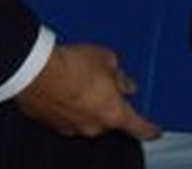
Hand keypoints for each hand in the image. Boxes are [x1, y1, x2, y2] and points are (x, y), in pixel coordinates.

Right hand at [15, 43, 158, 140]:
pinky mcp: (50, 123)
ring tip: (79, 79)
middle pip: (109, 119)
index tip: (155, 131)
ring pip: (86, 117)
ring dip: (86, 103)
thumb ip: (120, 76)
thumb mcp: (107, 60)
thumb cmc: (73, 65)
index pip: (138, 127)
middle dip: (108, 103)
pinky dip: (68, 105)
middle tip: (104, 82)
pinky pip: (66, 116)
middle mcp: (93, 126)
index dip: (149, 129)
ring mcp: (70, 128)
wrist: (36, 71)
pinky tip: (63, 87)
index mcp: (113, 113)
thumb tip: (126, 84)